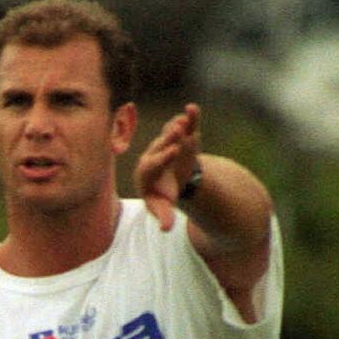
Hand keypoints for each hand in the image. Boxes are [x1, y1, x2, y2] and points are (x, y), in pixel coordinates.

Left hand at [135, 103, 201, 230]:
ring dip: (178, 125)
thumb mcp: (162, 206)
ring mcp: (166, 143)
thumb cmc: (162, 194)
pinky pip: (183, 126)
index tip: (172, 151)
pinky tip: (192, 108)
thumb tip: (165, 230)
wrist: (169, 179)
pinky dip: (189, 119)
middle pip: (161, 145)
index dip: (162, 157)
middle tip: (177, 130)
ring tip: (186, 117)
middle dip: (170, 138)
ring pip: (171, 134)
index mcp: (146, 171)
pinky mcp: (179, 137)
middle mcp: (153, 154)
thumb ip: (163, 216)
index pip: (153, 163)